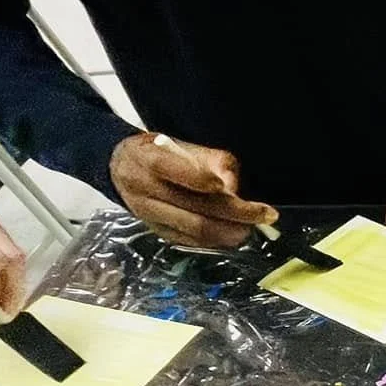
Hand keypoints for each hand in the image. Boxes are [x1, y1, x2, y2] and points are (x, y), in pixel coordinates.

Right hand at [110, 133, 275, 247]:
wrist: (121, 169)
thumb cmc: (161, 153)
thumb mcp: (183, 145)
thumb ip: (212, 161)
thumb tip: (232, 188)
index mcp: (148, 159)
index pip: (170, 168)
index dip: (199, 178)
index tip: (225, 186)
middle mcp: (144, 189)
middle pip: (191, 205)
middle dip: (233, 213)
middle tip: (264, 214)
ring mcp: (150, 214)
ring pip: (192, 228)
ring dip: (228, 231)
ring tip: (252, 228)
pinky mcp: (157, 231)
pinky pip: (189, 240)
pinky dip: (215, 239)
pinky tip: (234, 235)